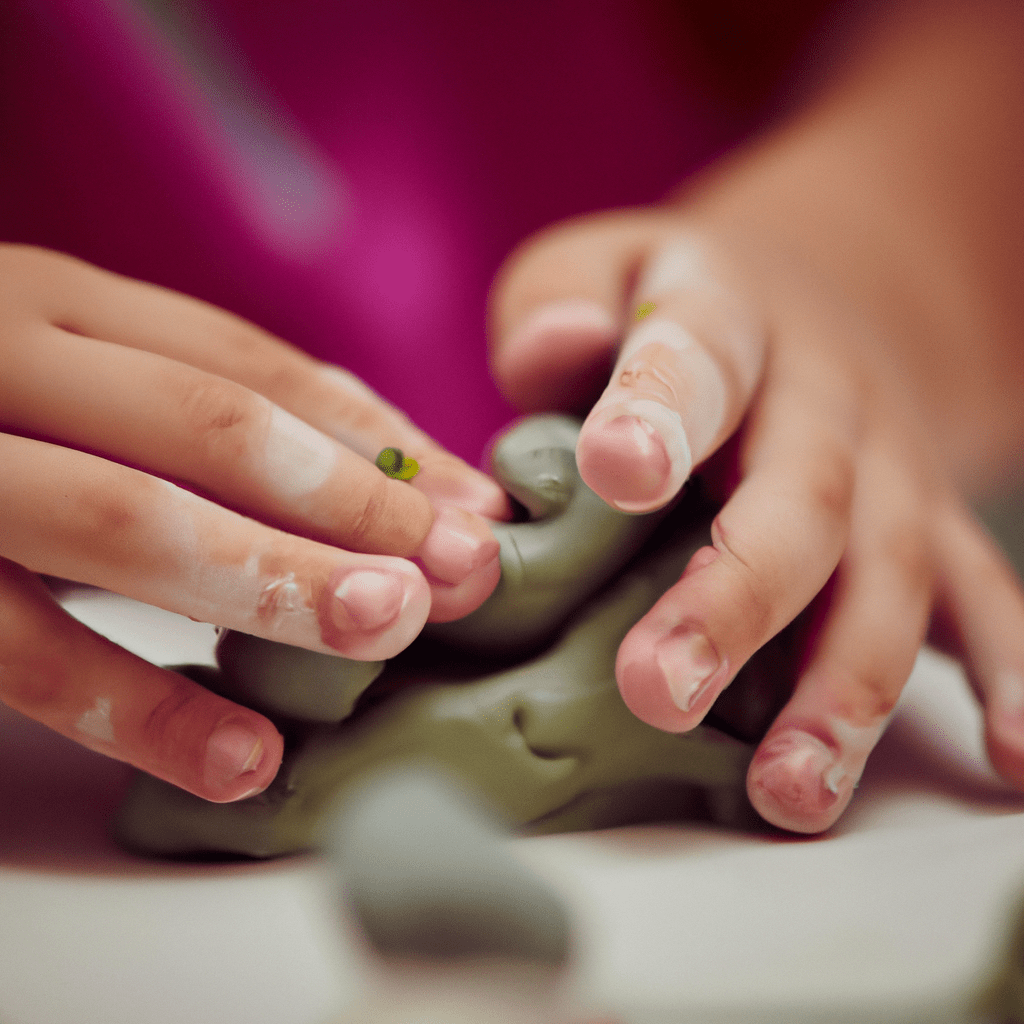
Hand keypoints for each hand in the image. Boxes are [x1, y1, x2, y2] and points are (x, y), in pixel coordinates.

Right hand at [0, 245, 506, 800]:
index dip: (379, 439)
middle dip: (350, 503)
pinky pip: (18, 653)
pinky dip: (139, 705)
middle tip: (461, 570)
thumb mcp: (67, 380)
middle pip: (210, 428)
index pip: (255, 366)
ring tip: (385, 634)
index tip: (478, 506)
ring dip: (271, 586)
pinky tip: (245, 756)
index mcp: (55, 301)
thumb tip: (392, 477)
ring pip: (121, 524)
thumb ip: (192, 413)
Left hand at [489, 196, 1023, 832]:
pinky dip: (1008, 677)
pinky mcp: (932, 524)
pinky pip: (980, 598)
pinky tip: (1010, 759)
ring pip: (885, 573)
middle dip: (736, 598)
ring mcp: (892, 462)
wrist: (813, 294)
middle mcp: (825, 388)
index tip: (616, 472)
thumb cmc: (665, 304)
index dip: (659, 408)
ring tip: (789, 789)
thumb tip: (550, 353)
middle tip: (659, 692)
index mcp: (726, 310)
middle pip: (800, 493)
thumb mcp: (599, 270)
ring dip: (843, 686)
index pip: (698, 352)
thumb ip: (556, 308)